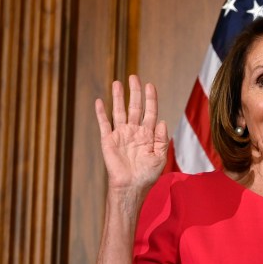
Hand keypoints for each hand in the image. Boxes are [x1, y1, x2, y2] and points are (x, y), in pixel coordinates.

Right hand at [95, 75, 167, 191]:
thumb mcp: (160, 157)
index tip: (150, 85)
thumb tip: (161, 121)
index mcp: (148, 134)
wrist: (131, 186)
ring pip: (119, 111)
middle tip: (134, 77)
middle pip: (135, 107)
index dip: (150, 98)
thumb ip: (161, 139)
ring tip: (117, 83)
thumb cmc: (148, 175)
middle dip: (134, 92)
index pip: (150, 111)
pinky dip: (101, 113)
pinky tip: (99, 101)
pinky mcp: (108, 140)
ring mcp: (121, 134)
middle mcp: (134, 131)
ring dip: (118, 97)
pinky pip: (104, 124)